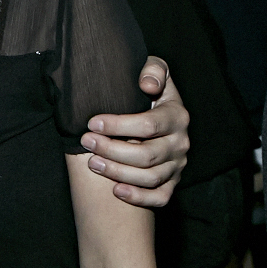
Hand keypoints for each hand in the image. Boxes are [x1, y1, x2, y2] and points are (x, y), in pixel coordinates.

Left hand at [79, 55, 188, 208]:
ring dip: (118, 173)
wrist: (154, 109)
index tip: (92, 123)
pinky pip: (160, 197)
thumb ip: (153, 69)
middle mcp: (181, 142)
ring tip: (92, 162)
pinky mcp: (172, 182)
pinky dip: (139, 197)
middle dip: (112, 150)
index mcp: (176, 116)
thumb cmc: (146, 89)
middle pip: (147, 155)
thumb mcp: (153, 69)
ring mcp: (177, 165)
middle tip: (86, 142)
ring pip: (151, 177)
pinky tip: (116, 191)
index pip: (149, 125)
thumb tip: (148, 84)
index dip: (119, 126)